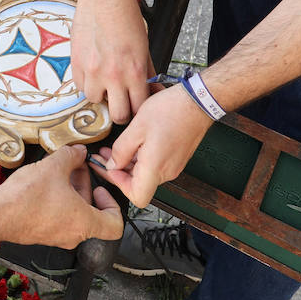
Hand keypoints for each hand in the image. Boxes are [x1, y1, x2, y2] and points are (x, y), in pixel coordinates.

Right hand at [0, 145, 122, 247]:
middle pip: (92, 212)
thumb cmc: (27, 198)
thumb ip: (72, 155)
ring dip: (72, 190)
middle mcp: (73, 234)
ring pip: (74, 213)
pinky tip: (46, 180)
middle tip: (78, 167)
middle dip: (86, 185)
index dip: (113, 203)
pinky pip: (59, 216)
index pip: (115, 224)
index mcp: (85, 223)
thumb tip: (78, 151)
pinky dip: (59, 198)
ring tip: (60, 169)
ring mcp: (57, 236)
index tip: (102, 188)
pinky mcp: (42, 233)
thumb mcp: (54, 166)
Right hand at [70, 0, 152, 123]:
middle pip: (118, 114)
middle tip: (121, 101)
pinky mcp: (76, 62)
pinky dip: (86, 82)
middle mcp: (113, 75)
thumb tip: (153, 90)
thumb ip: (148, 72)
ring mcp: (92, 70)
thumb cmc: (127, 18)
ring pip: (95, 100)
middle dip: (121, 111)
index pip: (138, 107)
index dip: (138, 108)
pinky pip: (79, 85)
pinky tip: (93, 71)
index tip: (136, 104)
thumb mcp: (144, 47)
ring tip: (105, 81)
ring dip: (101, 94)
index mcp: (135, 72)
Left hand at [91, 85, 211, 206]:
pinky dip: (141, 158)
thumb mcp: (137, 127)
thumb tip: (112, 164)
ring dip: (128, 163)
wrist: (198, 102)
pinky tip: (133, 143)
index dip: (119, 185)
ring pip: (146, 175)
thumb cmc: (171, 111)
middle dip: (118, 171)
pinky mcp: (177, 159)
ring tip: (113, 147)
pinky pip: (155, 165)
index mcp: (155, 167)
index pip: (137, 197)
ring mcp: (174, 166)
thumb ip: (121, 150)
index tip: (110, 168)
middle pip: (139, 185)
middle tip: (102, 156)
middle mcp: (167, 172)